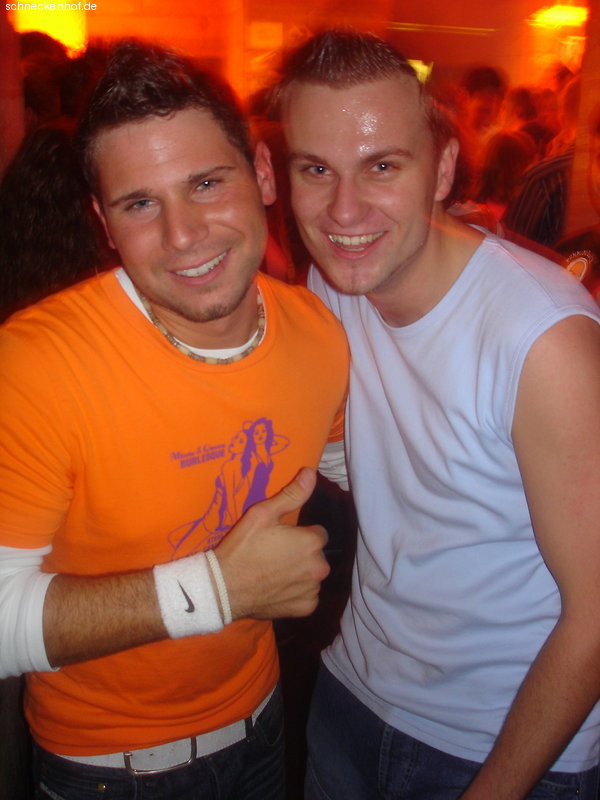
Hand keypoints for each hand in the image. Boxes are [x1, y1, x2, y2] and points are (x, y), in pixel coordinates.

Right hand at [216, 467, 329, 619]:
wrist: (223, 588)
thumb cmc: (242, 547)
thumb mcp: (263, 513)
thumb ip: (292, 494)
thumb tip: (311, 472)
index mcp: (312, 542)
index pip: (317, 533)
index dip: (299, 534)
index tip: (280, 538)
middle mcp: (319, 567)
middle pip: (316, 555)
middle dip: (301, 553)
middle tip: (274, 555)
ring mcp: (312, 590)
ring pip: (312, 575)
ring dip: (300, 573)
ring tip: (274, 572)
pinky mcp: (305, 608)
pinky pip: (307, 596)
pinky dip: (296, 592)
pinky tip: (277, 588)